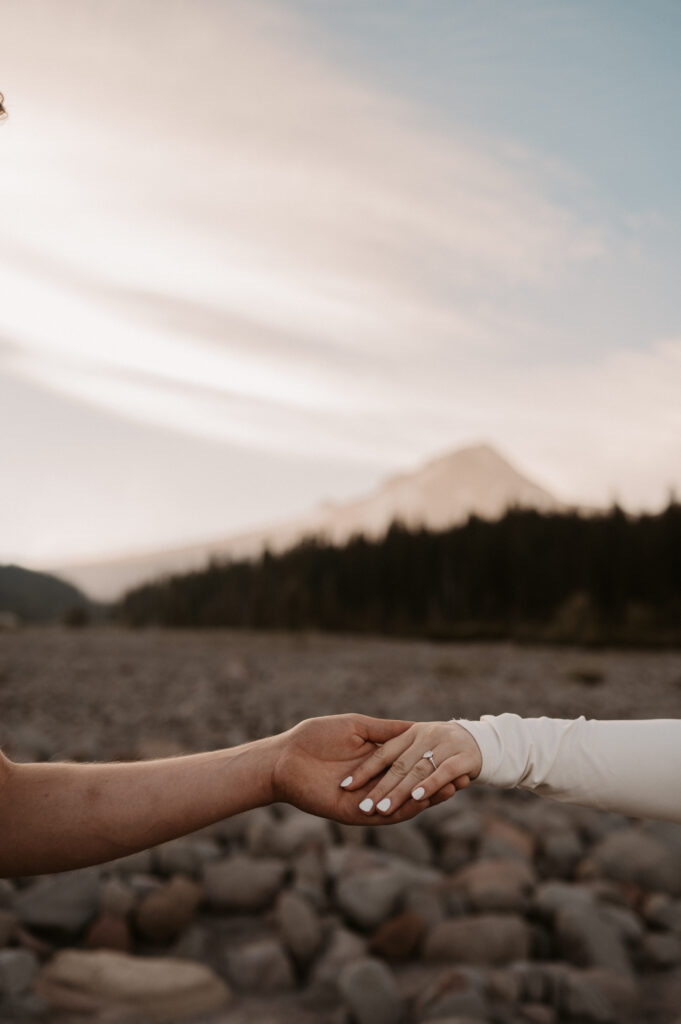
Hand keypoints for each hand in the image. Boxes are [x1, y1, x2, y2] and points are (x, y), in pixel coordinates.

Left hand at [272, 714, 456, 825]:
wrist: (285, 759)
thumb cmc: (315, 737)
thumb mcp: (356, 727)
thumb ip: (385, 731)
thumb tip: (413, 726)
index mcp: (373, 761)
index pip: (409, 764)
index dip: (431, 761)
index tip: (454, 755)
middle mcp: (373, 783)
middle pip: (412, 785)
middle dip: (437, 783)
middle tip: (465, 779)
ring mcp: (367, 799)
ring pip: (405, 802)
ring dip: (429, 797)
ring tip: (455, 790)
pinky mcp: (357, 814)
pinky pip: (387, 815)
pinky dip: (408, 809)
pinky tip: (427, 800)